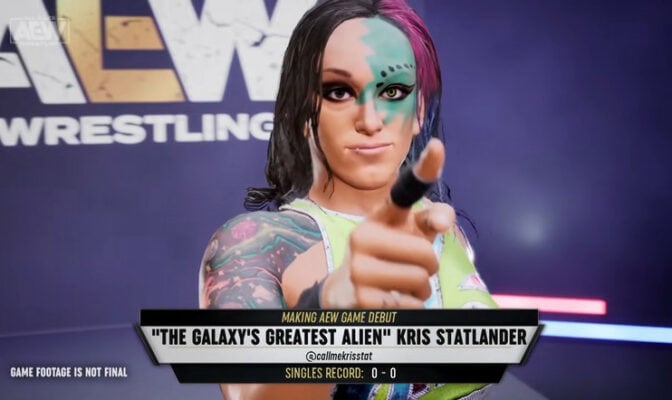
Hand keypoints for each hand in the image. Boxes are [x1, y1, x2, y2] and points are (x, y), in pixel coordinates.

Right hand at [321, 139, 455, 307]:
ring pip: (421, 282)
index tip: (437, 146)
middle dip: (428, 267)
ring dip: (421, 289)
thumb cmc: (387, 255)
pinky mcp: (363, 300)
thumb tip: (443, 219)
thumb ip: (430, 219)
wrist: (347, 290)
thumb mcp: (408, 234)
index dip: (425, 168)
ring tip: (401, 285)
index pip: (404, 192)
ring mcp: (359, 270)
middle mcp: (362, 238)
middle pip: (427, 255)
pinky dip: (411, 306)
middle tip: (411, 268)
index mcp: (377, 217)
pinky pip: (412, 305)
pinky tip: (392, 300)